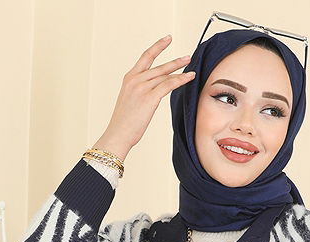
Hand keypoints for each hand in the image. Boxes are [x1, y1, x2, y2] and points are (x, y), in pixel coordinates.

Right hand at [98, 34, 194, 157]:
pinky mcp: (149, 98)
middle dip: (175, 61)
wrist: (118, 134)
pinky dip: (180, 80)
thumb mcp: (130, 100)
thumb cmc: (124, 123)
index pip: (145, 57)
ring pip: (165, 74)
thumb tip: (153, 91)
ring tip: (191, 66)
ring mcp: (142, 88)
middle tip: (187, 56)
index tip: (167, 39)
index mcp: (129, 78)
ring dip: (180, 69)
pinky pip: (168, 85)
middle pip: (159, 66)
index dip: (157, 47)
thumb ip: (140, 91)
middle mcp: (135, 80)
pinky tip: (189, 77)